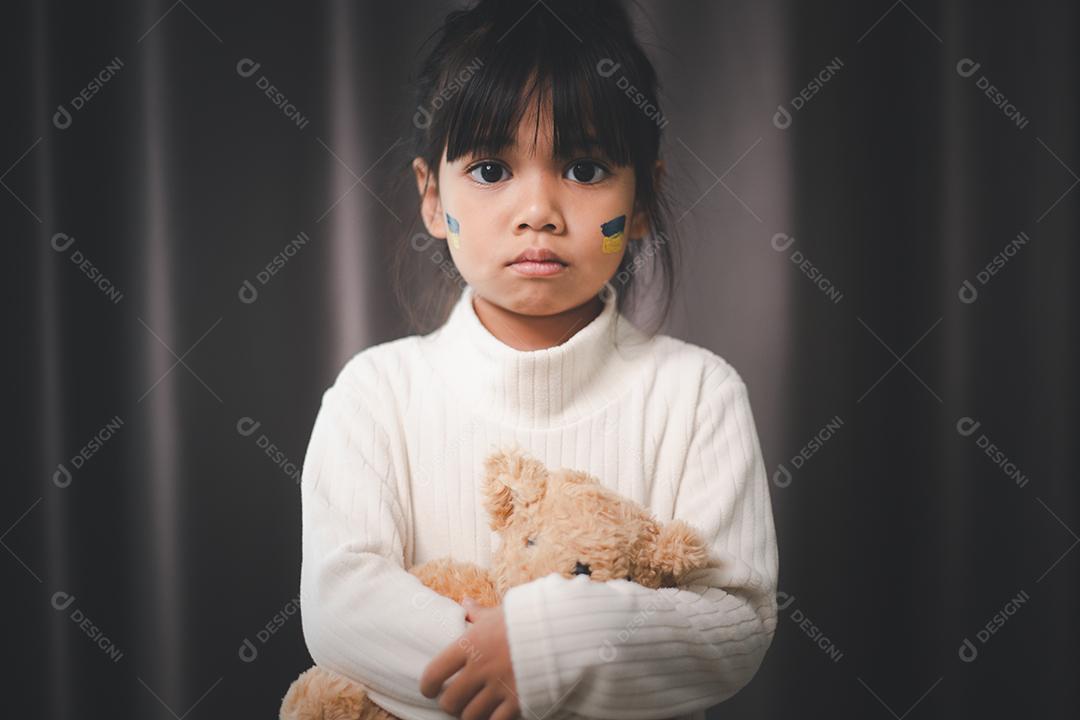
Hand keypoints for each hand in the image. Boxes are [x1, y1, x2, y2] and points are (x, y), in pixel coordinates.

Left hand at [420, 598, 520, 719]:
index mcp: (471, 643)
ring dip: (469, 714)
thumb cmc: (530, 618)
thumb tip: (465, 602)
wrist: (565, 628)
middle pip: (450, 701)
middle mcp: (481, 667)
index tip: (430, 689)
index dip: (427, 686)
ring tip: (474, 708)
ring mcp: (499, 687)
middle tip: (455, 701)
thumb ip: (479, 614)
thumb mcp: (500, 613)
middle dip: (450, 704)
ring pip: (469, 716)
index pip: (434, 672)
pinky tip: (494, 715)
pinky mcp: (518, 702)